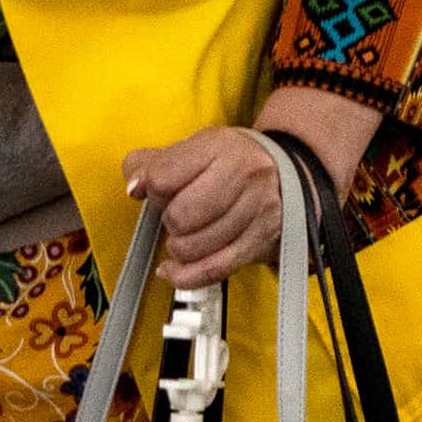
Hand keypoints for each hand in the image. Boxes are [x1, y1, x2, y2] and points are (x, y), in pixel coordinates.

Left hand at [121, 124, 286, 286]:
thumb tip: (135, 186)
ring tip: (186, 233)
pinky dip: (185, 275)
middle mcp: (244, 176)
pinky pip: (213, 270)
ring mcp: (257, 211)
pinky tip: (173, 269)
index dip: (152, 189)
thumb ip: (152, 163)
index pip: (163, 177)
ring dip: (178, 246)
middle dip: (169, 220)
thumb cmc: (230, 161)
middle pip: (180, 216)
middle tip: (177, 213)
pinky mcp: (261, 242)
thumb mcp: (193, 148)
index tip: (159, 190)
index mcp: (220, 146)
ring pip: (194, 247)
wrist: (286, 172)